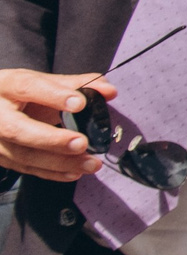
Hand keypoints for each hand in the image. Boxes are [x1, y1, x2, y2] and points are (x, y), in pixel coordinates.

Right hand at [0, 68, 109, 182]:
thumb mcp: (40, 82)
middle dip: (52, 139)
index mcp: (6, 85)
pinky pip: (25, 168)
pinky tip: (75, 172)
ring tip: (90, 163)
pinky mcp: (0, 157)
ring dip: (60, 162)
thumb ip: (75, 85)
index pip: (27, 87)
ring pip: (24, 155)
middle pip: (18, 129)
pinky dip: (52, 172)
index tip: (81, 103)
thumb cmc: (18, 93)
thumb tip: (108, 90)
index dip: (54, 96)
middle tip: (82, 143)